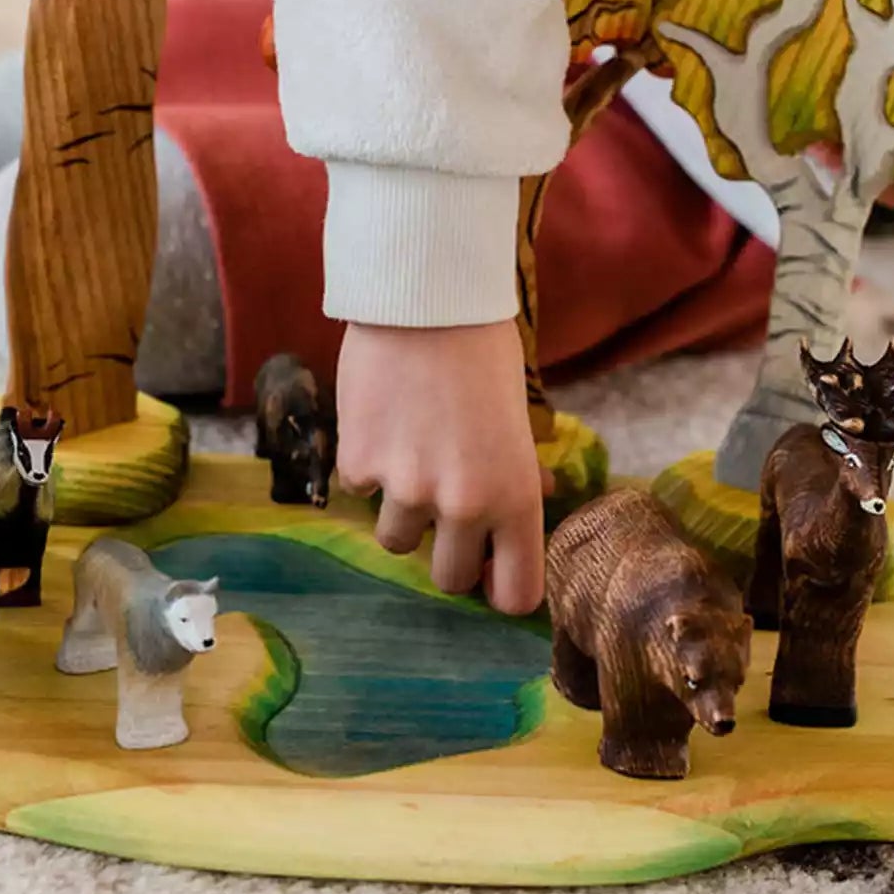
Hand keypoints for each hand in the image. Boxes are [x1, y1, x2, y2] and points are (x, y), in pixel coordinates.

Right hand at [335, 322, 553, 614]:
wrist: (423, 300)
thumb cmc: (483, 350)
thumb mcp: (519, 417)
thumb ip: (521, 472)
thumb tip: (535, 499)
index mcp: (516, 496)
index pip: (516, 594)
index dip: (502, 588)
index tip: (493, 573)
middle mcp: (462, 505)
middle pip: (449, 580)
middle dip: (449, 556)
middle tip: (446, 516)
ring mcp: (405, 490)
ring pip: (397, 540)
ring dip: (403, 511)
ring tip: (411, 456)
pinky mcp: (358, 466)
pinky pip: (361, 491)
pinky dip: (369, 467)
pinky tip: (383, 421)